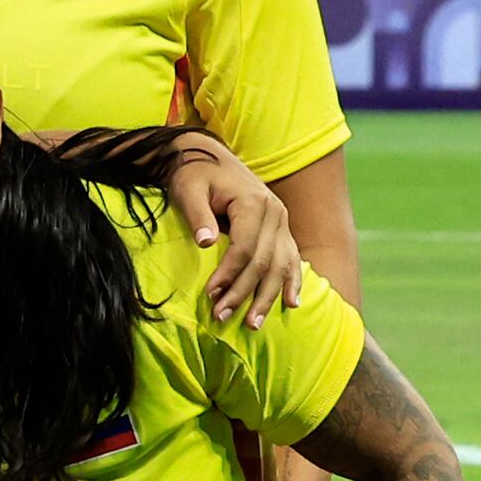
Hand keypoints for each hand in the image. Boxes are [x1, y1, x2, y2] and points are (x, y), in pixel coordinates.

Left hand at [159, 139, 306, 320]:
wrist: (207, 157)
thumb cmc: (193, 174)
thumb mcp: (188, 189)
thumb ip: (197, 216)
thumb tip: (205, 243)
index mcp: (254, 203)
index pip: (245, 248)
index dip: (229, 274)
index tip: (210, 295)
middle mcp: (275, 213)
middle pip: (264, 262)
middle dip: (244, 293)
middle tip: (223, 317)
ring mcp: (282, 221)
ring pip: (281, 265)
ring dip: (268, 296)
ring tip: (253, 324)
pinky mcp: (281, 229)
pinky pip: (292, 258)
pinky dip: (292, 282)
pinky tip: (291, 304)